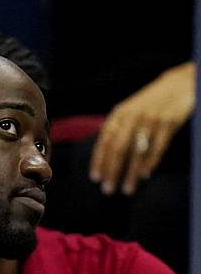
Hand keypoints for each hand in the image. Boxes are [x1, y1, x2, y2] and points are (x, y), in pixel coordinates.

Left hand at [89, 62, 195, 195]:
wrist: (178, 84)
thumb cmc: (148, 104)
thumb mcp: (129, 112)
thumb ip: (117, 130)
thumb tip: (103, 158)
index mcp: (119, 115)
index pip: (104, 141)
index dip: (99, 161)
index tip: (95, 178)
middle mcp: (132, 117)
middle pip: (118, 149)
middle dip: (112, 171)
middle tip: (108, 190)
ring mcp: (151, 119)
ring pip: (137, 151)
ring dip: (130, 173)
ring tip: (127, 189)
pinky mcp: (168, 122)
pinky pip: (157, 147)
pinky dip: (150, 163)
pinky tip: (144, 175)